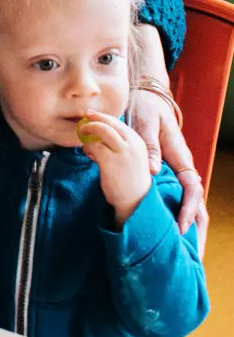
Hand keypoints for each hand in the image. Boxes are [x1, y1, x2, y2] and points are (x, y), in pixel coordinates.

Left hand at [79, 111, 151, 225]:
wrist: (136, 202)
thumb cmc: (130, 181)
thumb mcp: (130, 158)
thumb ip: (119, 145)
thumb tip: (99, 133)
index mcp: (138, 142)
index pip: (118, 123)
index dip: (103, 118)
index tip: (92, 116)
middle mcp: (132, 143)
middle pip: (110, 122)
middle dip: (95, 119)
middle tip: (84, 119)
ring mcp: (122, 151)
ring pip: (101, 130)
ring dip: (89, 131)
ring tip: (83, 136)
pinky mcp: (110, 160)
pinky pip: (94, 145)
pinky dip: (88, 147)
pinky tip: (89, 155)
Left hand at [130, 24, 206, 239]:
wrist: (144, 96)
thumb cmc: (147, 107)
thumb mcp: (147, 122)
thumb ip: (149, 144)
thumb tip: (154, 170)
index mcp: (179, 155)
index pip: (192, 187)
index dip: (190, 208)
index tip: (182, 226)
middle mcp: (177, 163)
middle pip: (189, 197)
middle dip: (187, 219)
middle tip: (176, 240)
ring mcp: (168, 165)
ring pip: (175, 194)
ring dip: (173, 213)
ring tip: (166, 234)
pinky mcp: (155, 165)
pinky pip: (160, 186)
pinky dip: (157, 201)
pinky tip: (145, 214)